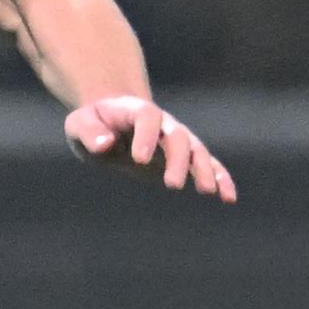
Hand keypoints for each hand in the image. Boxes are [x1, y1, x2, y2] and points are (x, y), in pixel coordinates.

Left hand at [64, 96, 234, 201]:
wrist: (112, 120)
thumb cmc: (92, 124)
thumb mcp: (79, 124)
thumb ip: (89, 132)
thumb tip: (104, 144)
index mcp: (136, 111)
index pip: (147, 118)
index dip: (146, 136)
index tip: (139, 160)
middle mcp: (163, 123)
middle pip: (176, 136)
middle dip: (177, 160)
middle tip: (172, 185)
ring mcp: (176, 139)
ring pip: (196, 150)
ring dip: (204, 169)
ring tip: (208, 191)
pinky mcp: (184, 158)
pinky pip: (208, 165)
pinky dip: (220, 178)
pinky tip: (228, 198)